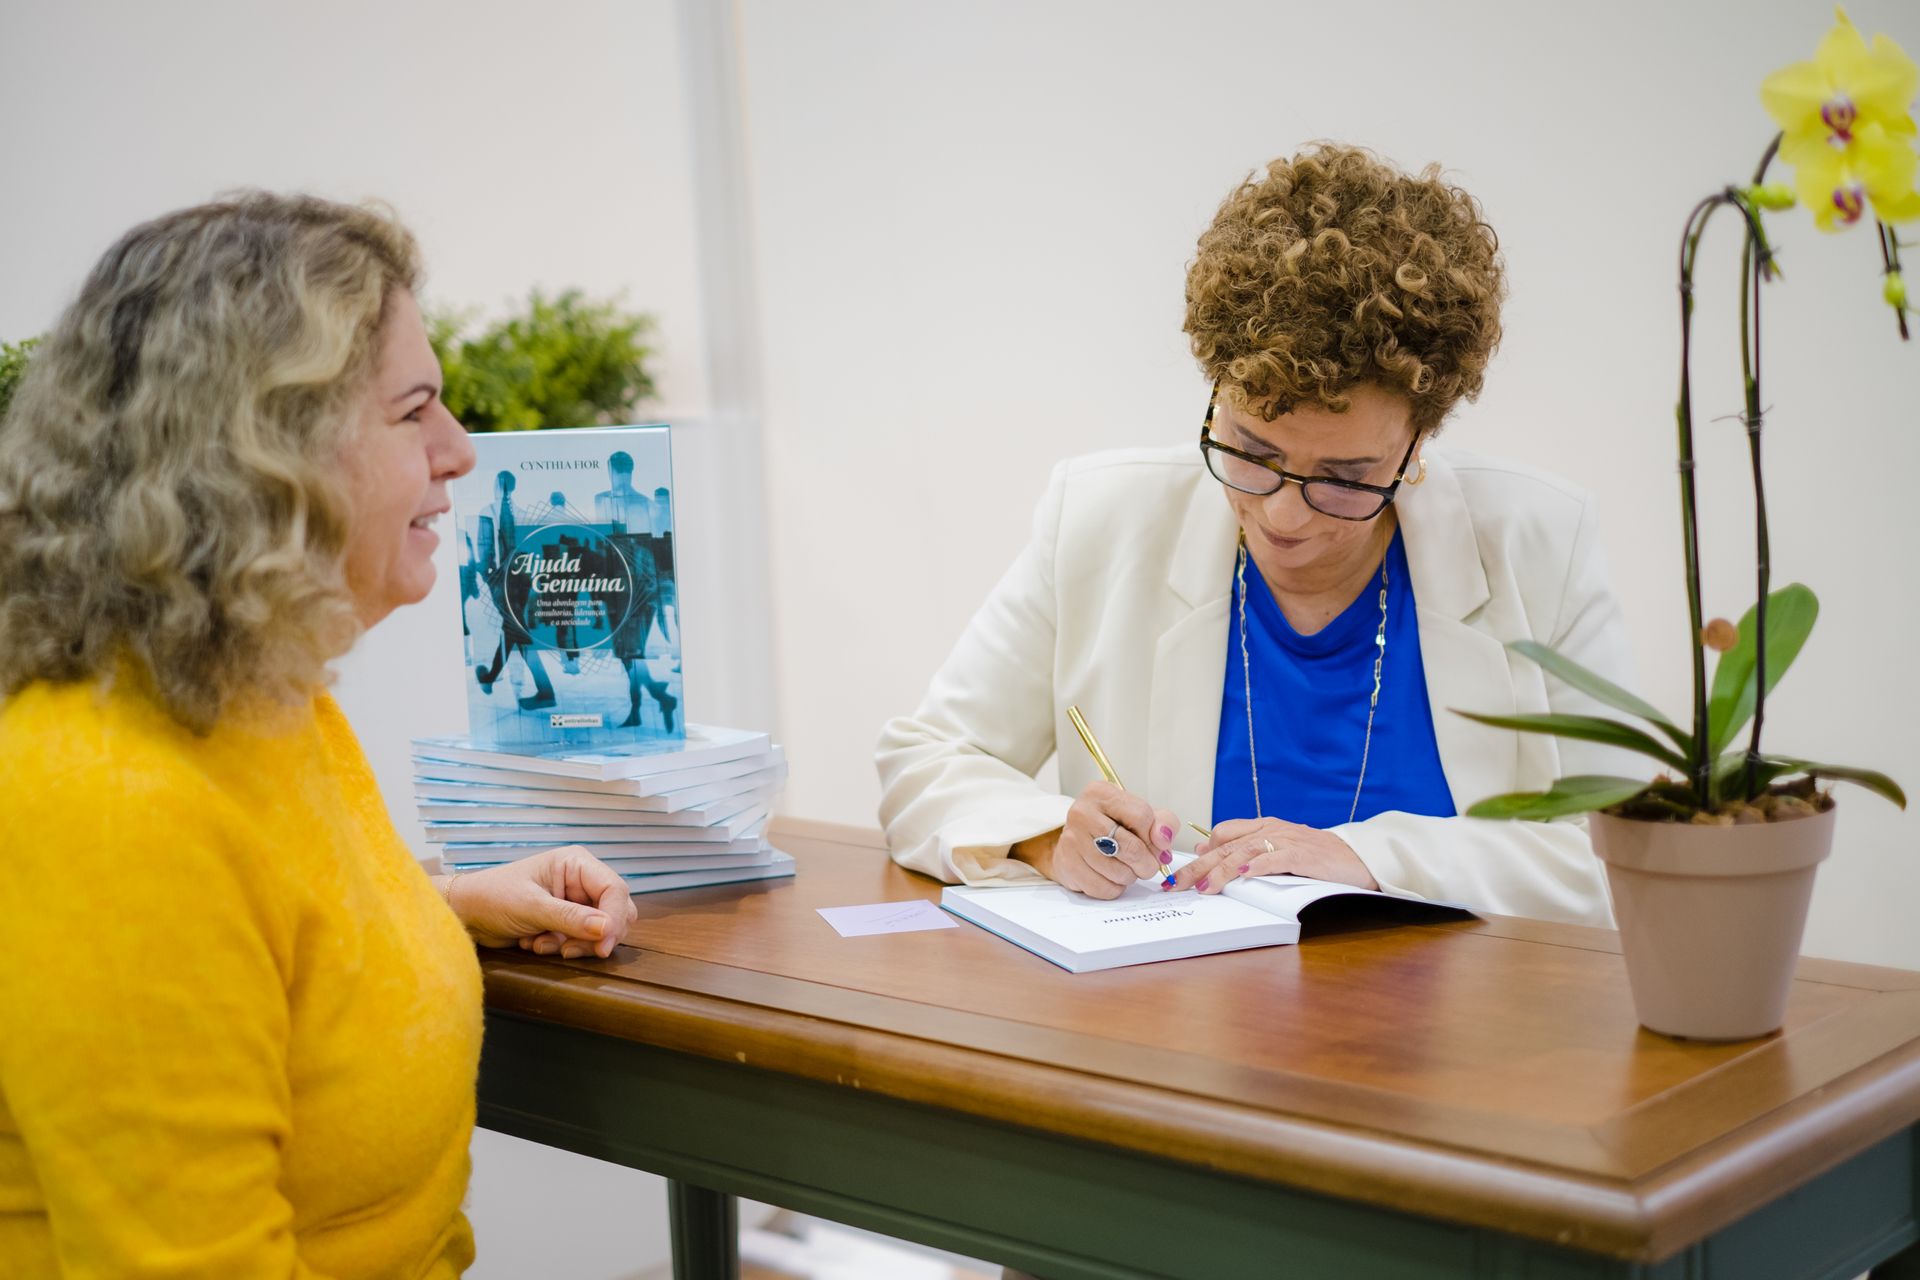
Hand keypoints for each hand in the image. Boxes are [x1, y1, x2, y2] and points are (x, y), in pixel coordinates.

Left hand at [445, 845, 639, 958]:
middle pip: (615, 911)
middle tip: (568, 951)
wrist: (466, 914)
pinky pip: (582, 940)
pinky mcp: (567, 920)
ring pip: (600, 930)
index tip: (602, 946)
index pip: (614, 889)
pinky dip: (562, 947)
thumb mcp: (531, 907)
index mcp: (576, 863)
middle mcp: (581, 880)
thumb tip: (607, 929)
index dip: (614, 918)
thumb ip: (570, 918)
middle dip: (594, 935)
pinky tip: (535, 943)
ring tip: (542, 944)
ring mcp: (576, 901)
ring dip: (575, 944)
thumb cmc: (492, 897)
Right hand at [1011, 781, 1178, 899]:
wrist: (1077, 842)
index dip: (1155, 837)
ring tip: (1125, 868)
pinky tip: (1110, 877)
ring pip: (1119, 872)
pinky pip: (1104, 888)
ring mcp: (1071, 840)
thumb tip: (1163, 839)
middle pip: (1132, 848)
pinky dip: (1114, 888)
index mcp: (1101, 793)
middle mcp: (1082, 812)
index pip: (1141, 816)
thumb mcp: (1141, 815)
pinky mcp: (1067, 865)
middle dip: (1147, 863)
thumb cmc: (1112, 827)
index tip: (1155, 844)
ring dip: (1130, 876)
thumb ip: (1163, 822)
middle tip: (1147, 864)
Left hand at [1168, 817, 1376, 894]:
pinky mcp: (1304, 854)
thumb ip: (1249, 850)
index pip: (1223, 834)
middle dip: (1199, 867)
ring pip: (1245, 852)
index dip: (1201, 853)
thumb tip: (1212, 854)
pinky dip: (1258, 866)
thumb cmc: (1318, 857)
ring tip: (1204, 888)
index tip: (1181, 872)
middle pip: (1226, 846)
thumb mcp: (1280, 849)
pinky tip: (1243, 875)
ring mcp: (1287, 840)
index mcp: (1264, 828)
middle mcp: (1271, 830)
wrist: (1359, 857)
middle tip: (1176, 885)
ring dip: (1221, 871)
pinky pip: (1276, 858)